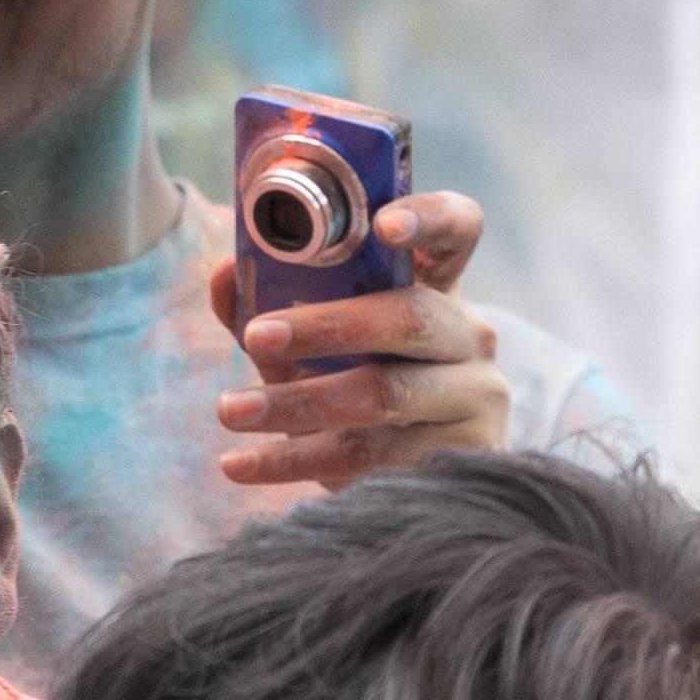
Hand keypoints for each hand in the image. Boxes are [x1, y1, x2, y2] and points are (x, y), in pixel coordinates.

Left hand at [210, 189, 508, 486]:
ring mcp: (475, 397)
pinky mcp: (463, 456)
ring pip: (383, 394)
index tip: (384, 224)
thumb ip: (269, 307)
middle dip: (328, 326)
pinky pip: (369, 456)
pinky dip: (293, 460)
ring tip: (229, 410)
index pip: (459, 232)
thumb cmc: (353, 386)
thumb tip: (225, 274)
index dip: (431, 220)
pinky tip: (239, 464)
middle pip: (410, 317)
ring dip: (295, 404)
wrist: (413, 480)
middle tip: (255, 335)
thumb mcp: (313, 345)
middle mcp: (469, 336)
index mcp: (437, 289)